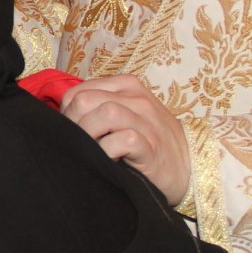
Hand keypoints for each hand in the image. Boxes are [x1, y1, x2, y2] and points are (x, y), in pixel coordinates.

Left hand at [60, 74, 190, 204]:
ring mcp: (147, 121)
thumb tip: (63, 118)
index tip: (72, 132)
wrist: (188, 167)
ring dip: (89, 135)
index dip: (67, 114)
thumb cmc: (148, 142)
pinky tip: (107, 160)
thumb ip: (99, 108)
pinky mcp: (152, 146)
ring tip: (91, 151)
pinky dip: (107, 151)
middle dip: (73, 125)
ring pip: (105, 113)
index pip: (77, 91)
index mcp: (127, 86)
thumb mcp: (125, 115)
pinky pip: (123, 140)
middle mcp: (137, 98)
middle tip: (78, 144)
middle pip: (85, 100)